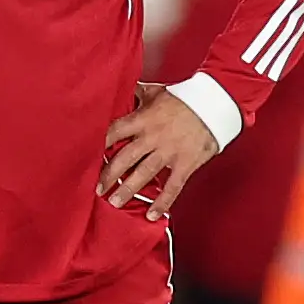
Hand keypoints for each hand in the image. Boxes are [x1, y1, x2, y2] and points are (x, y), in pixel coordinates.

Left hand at [100, 82, 220, 216]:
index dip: (99, 144)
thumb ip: (138, 94)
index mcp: (144, 119)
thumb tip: (122, 87)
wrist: (216, 104)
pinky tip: (152, 215)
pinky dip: (163, 202)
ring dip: (128, 190)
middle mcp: (153, 137)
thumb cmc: (186, 98)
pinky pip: (172, 187)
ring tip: (115, 203)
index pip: (114, 132)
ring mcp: (169, 152)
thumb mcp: (158, 92)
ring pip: (144, 174)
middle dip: (109, 175)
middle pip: (125, 158)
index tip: (87, 157)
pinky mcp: (185, 164)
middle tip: (97, 189)